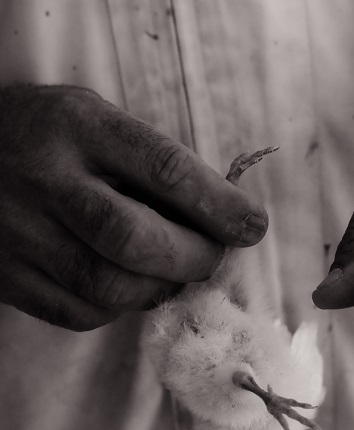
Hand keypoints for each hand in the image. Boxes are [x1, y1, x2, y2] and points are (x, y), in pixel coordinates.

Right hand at [0, 85, 267, 330]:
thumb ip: (148, 160)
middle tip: (214, 256)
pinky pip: (79, 312)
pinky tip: (127, 285)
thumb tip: (221, 215)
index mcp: (77, 126)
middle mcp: (45, 180)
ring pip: (110, 286)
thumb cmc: (41, 133)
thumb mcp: (91, 117)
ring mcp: (20, 234)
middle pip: (136, 239)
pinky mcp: (6, 277)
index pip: (165, 170)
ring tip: (173, 271)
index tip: (253, 225)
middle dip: (194, 257)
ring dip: (161, 288)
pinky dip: (118, 307)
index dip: (220, 206)